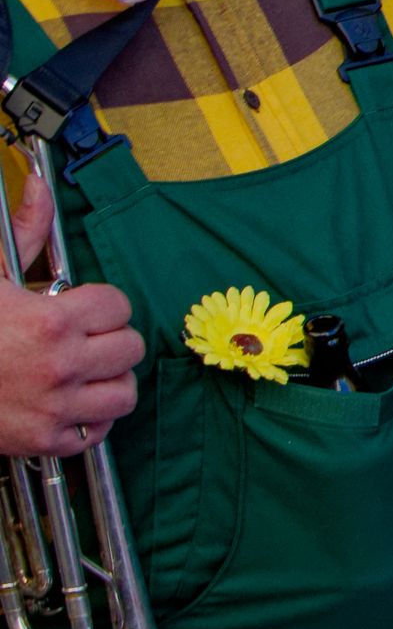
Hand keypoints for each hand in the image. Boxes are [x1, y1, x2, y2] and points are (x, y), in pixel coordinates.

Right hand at [0, 165, 140, 457]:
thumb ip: (26, 231)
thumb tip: (38, 187)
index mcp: (53, 321)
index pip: (119, 306)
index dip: (101, 306)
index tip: (83, 310)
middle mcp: (61, 365)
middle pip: (129, 348)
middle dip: (109, 340)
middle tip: (83, 340)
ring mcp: (55, 407)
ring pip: (123, 394)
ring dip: (108, 382)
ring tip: (83, 372)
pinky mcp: (43, 441)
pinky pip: (96, 433)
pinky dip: (88, 421)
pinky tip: (68, 403)